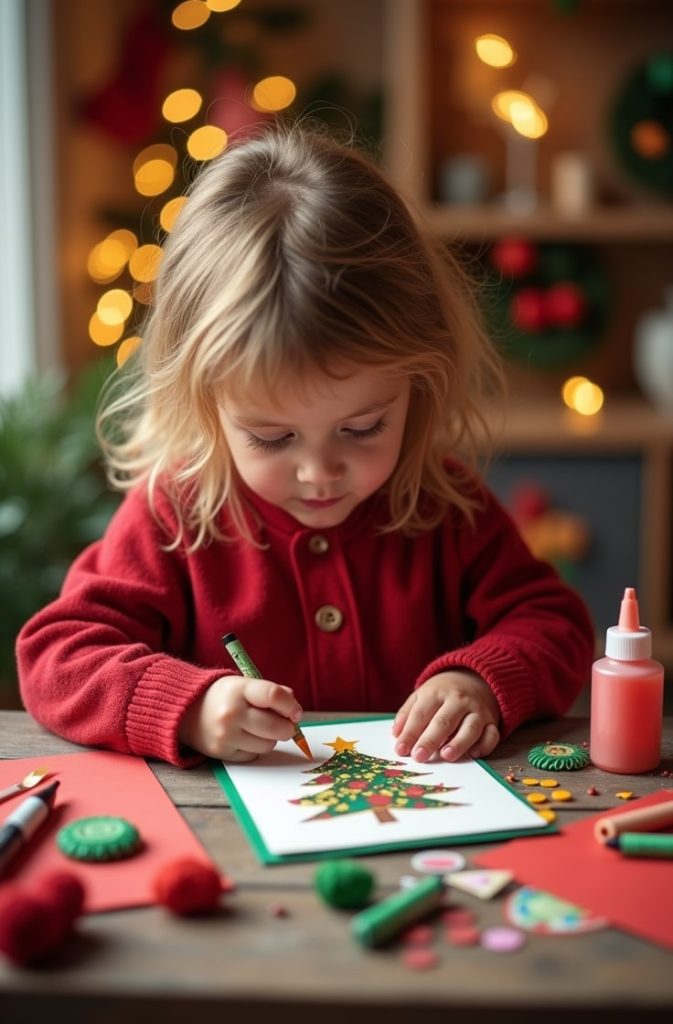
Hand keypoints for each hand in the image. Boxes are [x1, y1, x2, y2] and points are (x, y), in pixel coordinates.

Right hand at [179, 676, 302, 761]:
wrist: (185, 711)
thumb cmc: (222, 696)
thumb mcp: (243, 684)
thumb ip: (270, 692)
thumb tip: (294, 706)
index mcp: (238, 689)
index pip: (273, 695)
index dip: (291, 705)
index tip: (296, 712)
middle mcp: (231, 713)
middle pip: (275, 726)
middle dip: (288, 728)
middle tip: (288, 725)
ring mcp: (226, 735)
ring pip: (268, 744)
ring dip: (271, 738)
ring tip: (261, 729)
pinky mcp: (222, 753)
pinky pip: (254, 755)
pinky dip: (256, 749)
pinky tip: (247, 738)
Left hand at [392, 670, 500, 762]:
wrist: (475, 678)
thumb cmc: (443, 693)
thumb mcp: (422, 695)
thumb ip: (407, 713)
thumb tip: (396, 734)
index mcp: (437, 692)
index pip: (421, 714)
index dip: (410, 732)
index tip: (401, 750)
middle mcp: (458, 700)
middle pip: (443, 721)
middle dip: (430, 740)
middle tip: (419, 756)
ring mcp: (477, 710)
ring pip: (470, 727)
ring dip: (459, 742)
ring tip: (446, 755)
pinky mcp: (492, 721)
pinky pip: (491, 734)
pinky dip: (484, 745)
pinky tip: (473, 754)